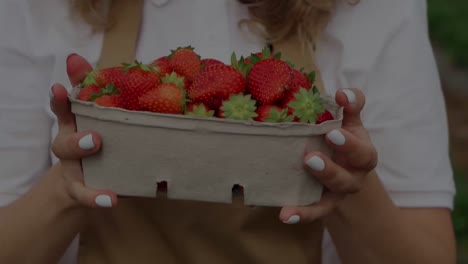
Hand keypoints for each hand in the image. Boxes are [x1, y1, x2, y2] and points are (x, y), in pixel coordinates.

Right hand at [50, 54, 117, 207]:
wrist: (88, 185)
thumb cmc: (98, 146)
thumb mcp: (98, 120)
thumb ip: (91, 89)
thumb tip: (75, 57)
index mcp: (75, 127)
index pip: (64, 111)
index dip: (61, 101)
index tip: (59, 89)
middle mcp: (70, 147)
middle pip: (64, 142)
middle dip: (76, 137)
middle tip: (96, 137)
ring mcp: (74, 170)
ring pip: (70, 165)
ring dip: (82, 157)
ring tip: (98, 152)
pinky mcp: (82, 190)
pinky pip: (85, 195)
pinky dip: (96, 197)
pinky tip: (111, 199)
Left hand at [280, 88, 377, 223]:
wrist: (338, 168)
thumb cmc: (340, 139)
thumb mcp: (347, 122)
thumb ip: (349, 105)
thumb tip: (343, 92)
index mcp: (362, 154)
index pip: (363, 148)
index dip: (351, 138)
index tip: (337, 119)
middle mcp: (354, 174)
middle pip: (351, 172)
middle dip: (333, 162)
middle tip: (317, 149)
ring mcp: (338, 191)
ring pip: (335, 190)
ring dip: (323, 177)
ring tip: (307, 164)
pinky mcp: (323, 204)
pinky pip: (315, 211)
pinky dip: (302, 213)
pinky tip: (286, 214)